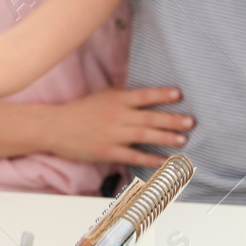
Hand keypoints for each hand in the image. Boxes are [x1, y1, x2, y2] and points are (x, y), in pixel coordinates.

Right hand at [43, 87, 190, 166]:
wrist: (54, 127)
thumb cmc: (78, 111)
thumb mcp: (100, 96)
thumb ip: (120, 91)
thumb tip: (138, 84)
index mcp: (115, 100)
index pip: (143, 95)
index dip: (161, 94)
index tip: (179, 94)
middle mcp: (117, 116)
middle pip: (149, 117)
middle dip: (172, 119)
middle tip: (190, 121)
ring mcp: (113, 135)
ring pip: (144, 135)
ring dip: (165, 137)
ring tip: (183, 139)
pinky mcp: (108, 151)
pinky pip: (133, 155)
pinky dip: (149, 158)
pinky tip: (164, 160)